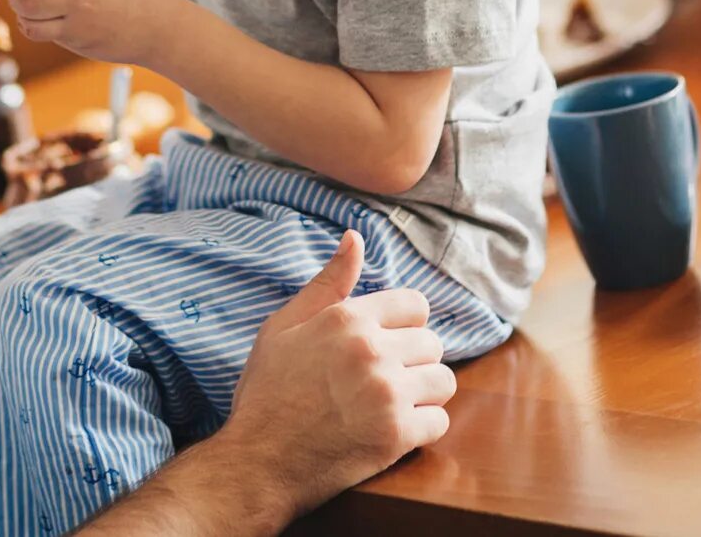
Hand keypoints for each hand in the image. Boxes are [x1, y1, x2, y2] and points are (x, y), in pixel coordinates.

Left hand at [6, 0, 178, 64]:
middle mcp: (79, 1)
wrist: (161, 30)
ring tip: (27, 4)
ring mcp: (77, 27)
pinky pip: (44, 36)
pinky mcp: (77, 45)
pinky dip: (35, 26)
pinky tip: (42, 18)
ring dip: (22, 13)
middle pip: (27, 1)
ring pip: (30, 23)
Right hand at [216, 231, 453, 511]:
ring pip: (443, 381)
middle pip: (432, 344)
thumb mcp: (283, 327)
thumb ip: (327, 283)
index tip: (386, 345)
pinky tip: (393, 431)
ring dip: (423, 394)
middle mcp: (372, 350)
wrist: (257, 462)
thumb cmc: (267, 393)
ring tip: (393, 404)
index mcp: (347, 319)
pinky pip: (439, 421)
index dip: (404, 325)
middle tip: (384, 381)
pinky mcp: (397, 435)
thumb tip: (355, 237)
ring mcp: (387, 393)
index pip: (416, 305)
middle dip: (413, 361)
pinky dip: (422, 428)